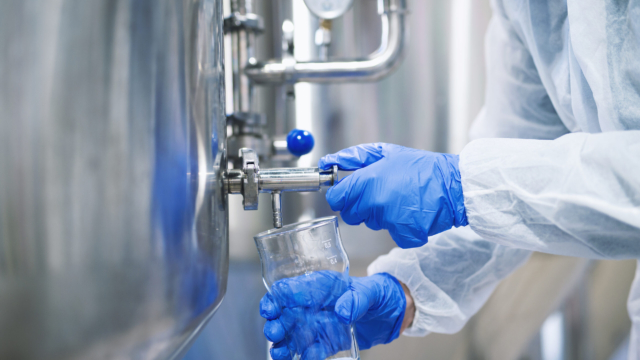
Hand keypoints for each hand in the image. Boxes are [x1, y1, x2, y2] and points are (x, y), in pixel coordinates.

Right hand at [260, 271, 406, 359]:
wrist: (393, 312)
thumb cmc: (379, 293)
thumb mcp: (371, 292)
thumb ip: (357, 299)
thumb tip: (342, 312)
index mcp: (319, 287)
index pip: (288, 289)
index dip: (275, 298)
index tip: (270, 310)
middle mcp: (313, 306)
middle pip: (284, 314)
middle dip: (276, 324)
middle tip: (275, 334)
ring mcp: (318, 325)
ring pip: (292, 335)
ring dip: (283, 345)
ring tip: (282, 353)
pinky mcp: (327, 342)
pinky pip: (311, 351)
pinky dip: (305, 356)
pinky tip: (306, 358)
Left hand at [319, 143, 467, 247]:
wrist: (454, 184)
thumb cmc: (421, 167)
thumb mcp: (386, 152)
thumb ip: (353, 157)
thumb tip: (327, 162)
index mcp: (368, 181)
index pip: (336, 199)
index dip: (342, 196)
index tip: (349, 192)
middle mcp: (375, 203)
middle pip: (350, 215)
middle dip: (360, 206)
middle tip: (380, 193)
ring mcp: (389, 221)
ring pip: (371, 223)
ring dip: (380, 215)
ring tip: (400, 199)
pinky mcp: (403, 235)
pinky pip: (391, 234)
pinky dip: (400, 227)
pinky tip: (411, 213)